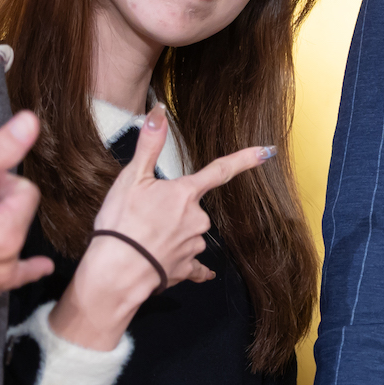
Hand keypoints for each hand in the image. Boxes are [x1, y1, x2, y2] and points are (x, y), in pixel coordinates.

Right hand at [48, 105, 274, 350]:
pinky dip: (187, 265)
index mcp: (185, 194)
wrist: (116, 271)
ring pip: (189, 234)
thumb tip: (159, 113)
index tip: (266, 152)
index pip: (219, 170)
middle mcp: (197, 219)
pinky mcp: (186, 268)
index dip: (244, 159)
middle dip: (173, 210)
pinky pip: (193, 266)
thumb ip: (149, 145)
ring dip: (171, 235)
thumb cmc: (122, 224)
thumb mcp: (131, 178)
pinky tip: (176, 265)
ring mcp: (194, 245)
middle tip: (143, 216)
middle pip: (193, 208)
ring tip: (143, 238)